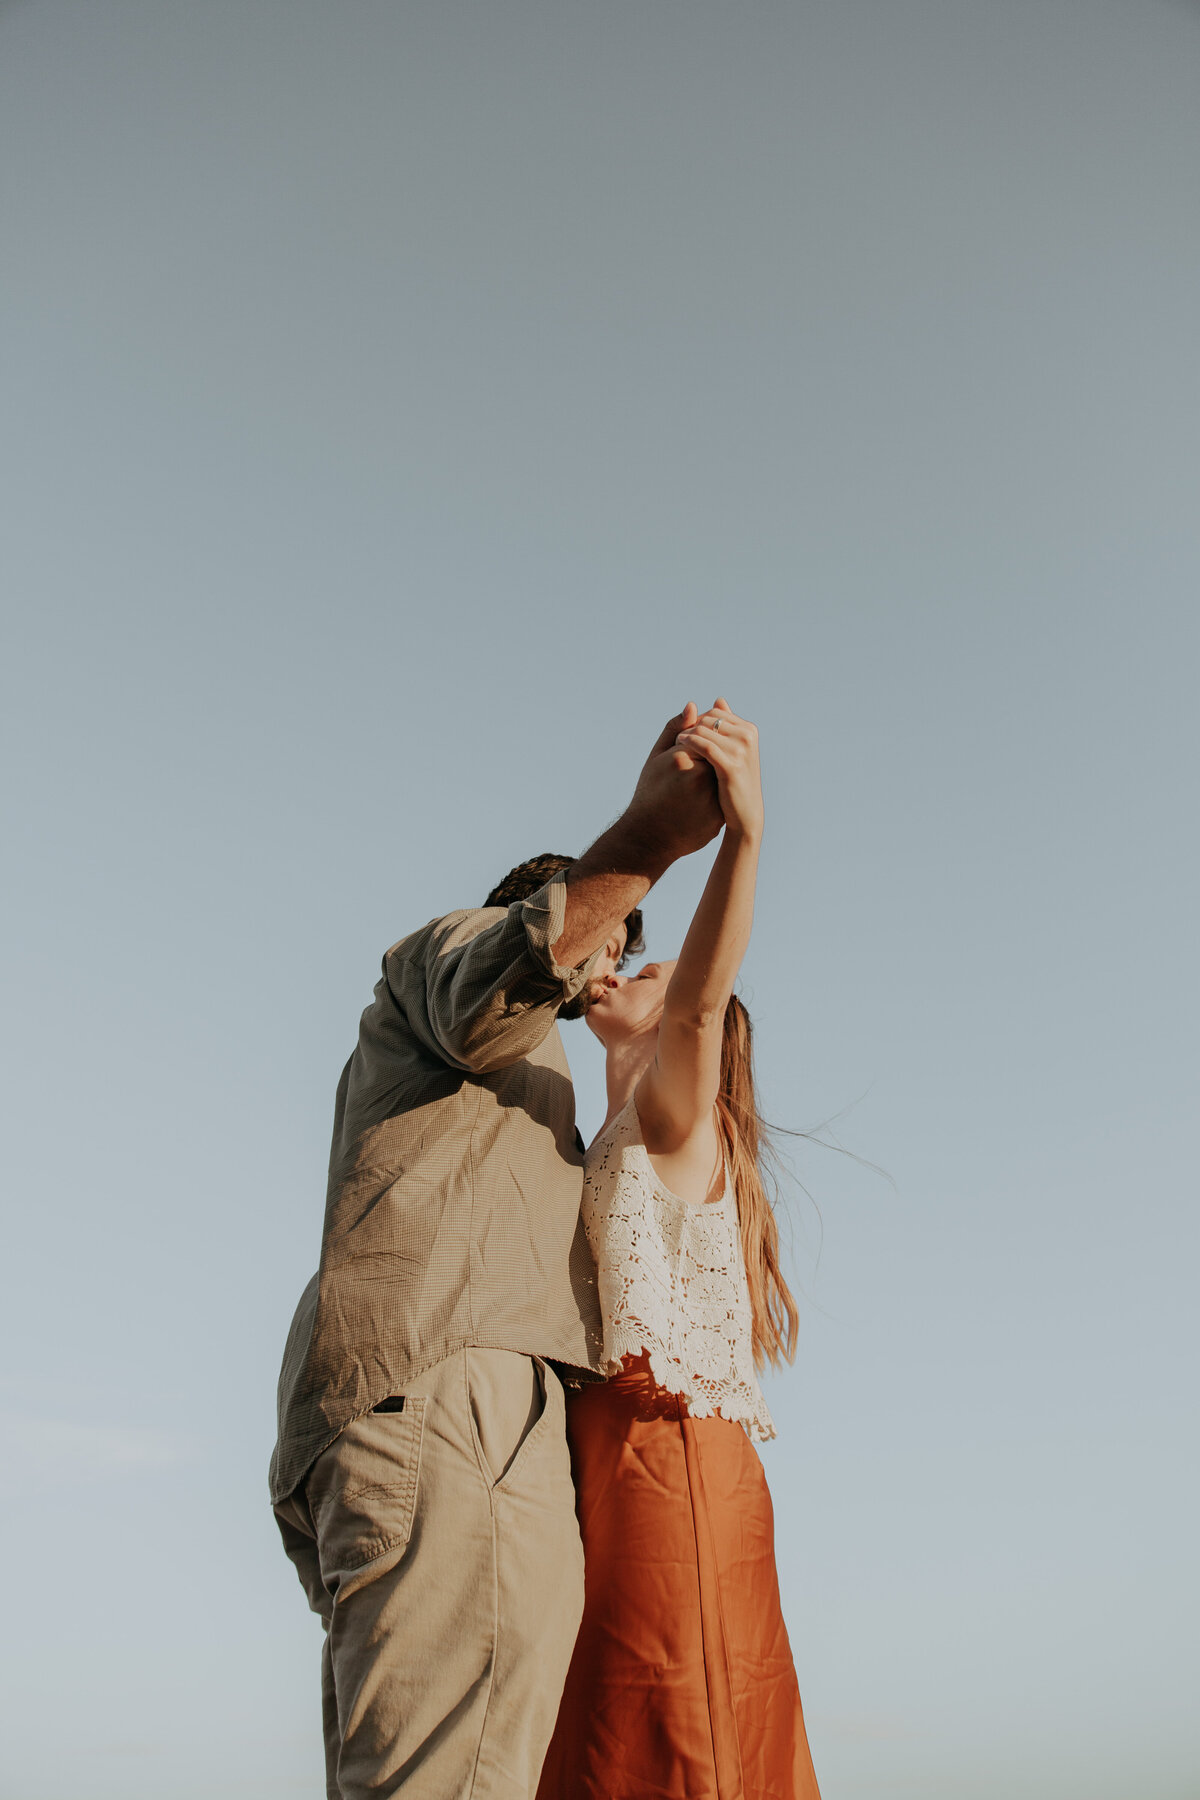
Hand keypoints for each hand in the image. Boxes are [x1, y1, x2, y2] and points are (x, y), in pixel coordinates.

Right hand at [625, 701, 723, 861]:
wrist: (648, 836)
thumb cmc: (648, 793)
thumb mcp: (656, 758)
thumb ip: (675, 729)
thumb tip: (694, 706)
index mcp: (684, 759)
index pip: (705, 739)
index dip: (695, 747)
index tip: (682, 761)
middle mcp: (700, 778)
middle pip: (716, 758)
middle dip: (707, 763)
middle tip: (688, 778)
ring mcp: (711, 800)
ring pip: (723, 779)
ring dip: (714, 780)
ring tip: (691, 793)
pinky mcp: (718, 818)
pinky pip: (724, 798)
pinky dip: (716, 798)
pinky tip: (697, 806)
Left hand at [674, 699, 762, 842]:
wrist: (745, 814)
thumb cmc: (735, 782)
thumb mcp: (735, 751)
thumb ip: (726, 726)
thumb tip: (718, 700)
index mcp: (749, 730)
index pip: (716, 712)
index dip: (697, 720)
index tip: (685, 731)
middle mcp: (747, 736)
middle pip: (709, 719)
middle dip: (691, 726)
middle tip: (678, 738)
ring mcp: (740, 750)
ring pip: (704, 729)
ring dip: (686, 734)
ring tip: (676, 743)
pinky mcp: (730, 766)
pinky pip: (703, 745)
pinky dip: (689, 743)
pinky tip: (679, 748)